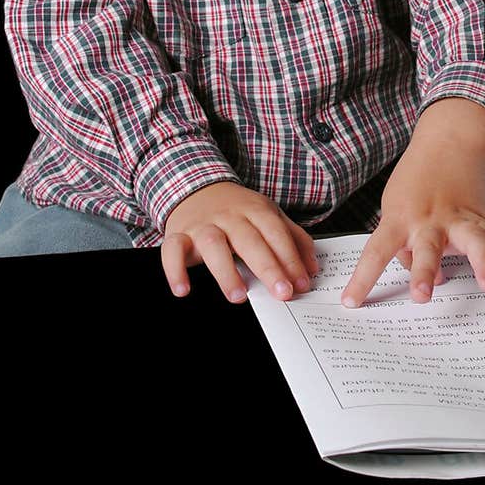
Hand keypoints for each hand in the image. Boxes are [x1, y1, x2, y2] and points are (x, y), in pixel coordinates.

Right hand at [161, 181, 319, 303]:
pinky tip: (183, 291)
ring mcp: (202, 225)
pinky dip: (175, 270)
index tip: (301, 284)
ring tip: (239, 296)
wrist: (195, 188)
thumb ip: (293, 238)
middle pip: (250, 240)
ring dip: (226, 271)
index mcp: (255, 210)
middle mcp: (229, 216)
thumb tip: (312, 268)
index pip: (276, 233)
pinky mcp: (178, 235)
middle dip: (268, 267)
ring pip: (213, 245)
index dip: (290, 258)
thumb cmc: (237, 210)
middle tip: (282, 293)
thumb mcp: (268, 215)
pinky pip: (171, 251)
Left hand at [339, 144, 484, 307]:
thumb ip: (405, 246)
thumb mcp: (395, 208)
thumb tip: (431, 279)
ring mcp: (458, 220)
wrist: (448, 145)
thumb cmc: (415, 182)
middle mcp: (429, 222)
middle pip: (426, 249)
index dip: (362, 279)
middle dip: (423, 273)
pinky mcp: (480, 219)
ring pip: (472, 241)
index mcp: (400, 219)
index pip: (375, 252)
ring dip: (482, 263)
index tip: (351, 302)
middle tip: (421, 296)